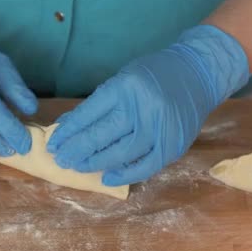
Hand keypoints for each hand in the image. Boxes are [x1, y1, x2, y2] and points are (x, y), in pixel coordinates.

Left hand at [47, 25, 248, 185]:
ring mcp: (160, 127)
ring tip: (78, 167)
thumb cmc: (153, 75)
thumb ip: (97, 104)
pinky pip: (146, 165)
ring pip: (121, 153)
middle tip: (61, 160)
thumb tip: (67, 127)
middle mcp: (142, 107)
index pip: (88, 114)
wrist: (199, 72)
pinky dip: (125, 174)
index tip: (53, 144)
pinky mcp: (174, 144)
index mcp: (125, 86)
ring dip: (96, 163)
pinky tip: (106, 178)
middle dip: (77, 150)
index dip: (68, 132)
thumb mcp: (122, 79)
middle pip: (102, 135)